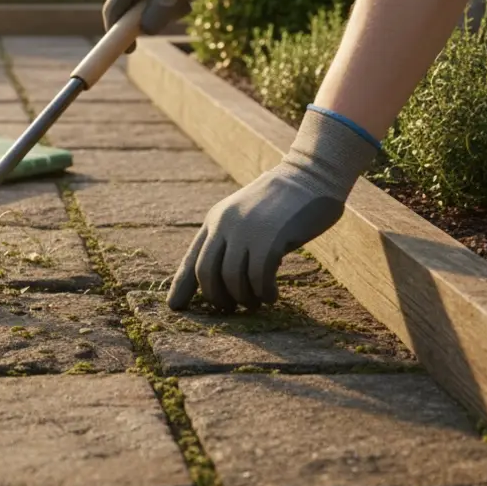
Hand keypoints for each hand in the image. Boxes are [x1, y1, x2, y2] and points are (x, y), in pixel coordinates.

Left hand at [167, 106, 380, 311]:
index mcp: (215, 220)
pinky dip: (263, 293)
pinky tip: (271, 295)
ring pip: (232, 280)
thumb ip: (232, 239)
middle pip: (206, 273)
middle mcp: (225, 224)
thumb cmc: (282, 202)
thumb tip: (219, 279)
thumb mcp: (247, 216)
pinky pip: (258, 278)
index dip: (181, 286)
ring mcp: (246, 231)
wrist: (311, 176)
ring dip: (244, 299)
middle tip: (230, 310)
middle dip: (216, 299)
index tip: (175, 307)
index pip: (191, 258)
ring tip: (256, 302)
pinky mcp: (270, 238)